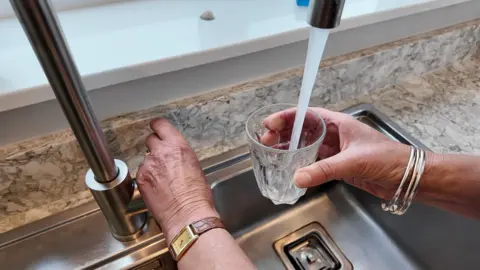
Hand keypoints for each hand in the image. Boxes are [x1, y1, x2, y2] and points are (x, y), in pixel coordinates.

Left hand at [136, 118, 217, 241]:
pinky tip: (157, 188)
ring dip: (151, 165)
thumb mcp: (195, 166)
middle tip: (161, 158)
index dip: (157, 126)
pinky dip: (147, 178)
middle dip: (155, 147)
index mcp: (177, 146)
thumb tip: (174, 157)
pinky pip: (141, 173)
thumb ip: (181, 156)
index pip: (160, 125)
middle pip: (150, 140)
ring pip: (145, 159)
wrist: (187, 215)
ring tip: (162, 180)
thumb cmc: (197, 195)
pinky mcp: (140, 179)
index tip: (156, 128)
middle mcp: (160, 152)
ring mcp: (148, 165)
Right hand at [262, 107, 411, 199]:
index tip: (270, 124)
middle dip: (283, 133)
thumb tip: (297, 178)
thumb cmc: (388, 159)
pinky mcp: (338, 165)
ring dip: (289, 149)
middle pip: (303, 129)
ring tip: (271, 153)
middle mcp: (334, 134)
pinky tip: (290, 169)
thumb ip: (324, 170)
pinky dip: (301, 165)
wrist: (407, 178)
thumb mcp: (354, 161)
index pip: (307, 115)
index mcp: (339, 123)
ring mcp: (335, 150)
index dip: (286, 117)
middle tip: (265, 141)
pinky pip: (314, 162)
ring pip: (306, 146)